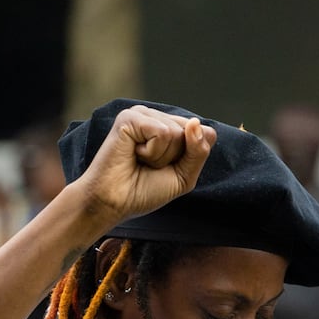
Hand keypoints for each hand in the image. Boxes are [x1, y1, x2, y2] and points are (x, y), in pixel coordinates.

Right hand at [71, 107, 215, 234]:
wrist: (112, 204)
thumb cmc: (142, 192)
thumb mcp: (183, 176)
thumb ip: (199, 151)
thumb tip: (194, 122)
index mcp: (170, 127)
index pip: (206, 133)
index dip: (191, 158)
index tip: (165, 170)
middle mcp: (157, 117)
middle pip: (194, 132)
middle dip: (176, 158)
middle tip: (149, 167)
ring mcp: (143, 114)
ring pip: (178, 133)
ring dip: (161, 158)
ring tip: (139, 161)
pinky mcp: (130, 117)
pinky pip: (162, 133)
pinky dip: (152, 152)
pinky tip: (133, 154)